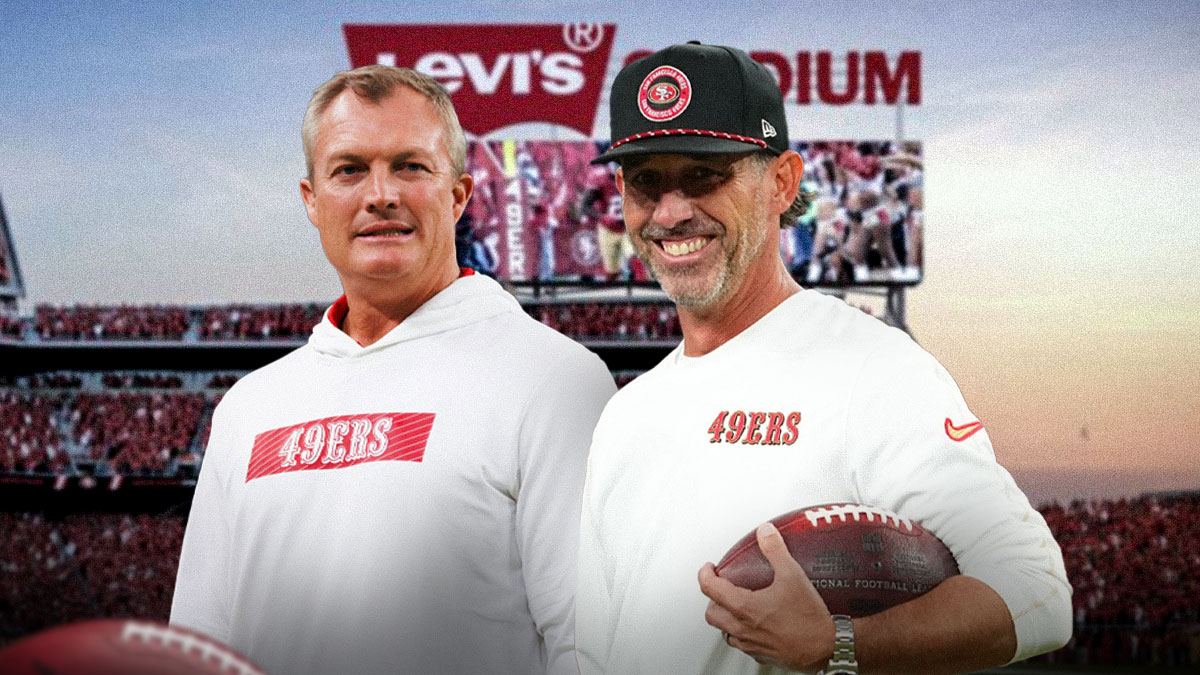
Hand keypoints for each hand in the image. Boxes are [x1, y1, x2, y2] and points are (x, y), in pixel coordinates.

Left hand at [699, 523, 836, 671]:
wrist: (826, 647)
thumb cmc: (809, 618)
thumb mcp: (792, 575)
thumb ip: (775, 550)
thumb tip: (765, 532)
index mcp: (744, 608)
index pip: (709, 589)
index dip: (705, 574)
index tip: (710, 568)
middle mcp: (743, 629)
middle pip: (712, 614)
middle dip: (713, 598)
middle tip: (721, 587)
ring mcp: (751, 644)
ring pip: (725, 632)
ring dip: (726, 617)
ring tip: (737, 605)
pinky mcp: (762, 655)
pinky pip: (743, 644)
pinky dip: (742, 633)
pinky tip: (757, 625)